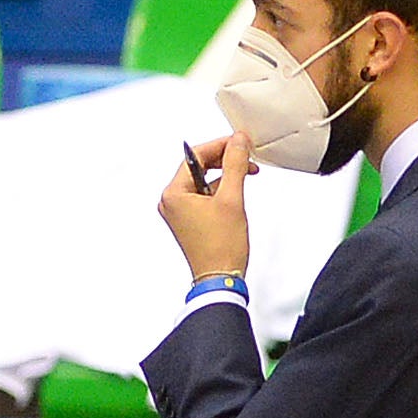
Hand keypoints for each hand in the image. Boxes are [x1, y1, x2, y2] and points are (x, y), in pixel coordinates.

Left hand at [159, 134, 252, 281]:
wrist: (219, 276)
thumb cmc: (220, 246)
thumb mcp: (231, 198)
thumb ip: (235, 164)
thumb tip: (238, 141)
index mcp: (173, 194)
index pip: (195, 156)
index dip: (220, 146)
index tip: (239, 142)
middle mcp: (171, 202)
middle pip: (198, 166)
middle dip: (224, 159)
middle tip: (245, 157)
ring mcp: (179, 211)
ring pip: (203, 180)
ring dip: (225, 174)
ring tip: (246, 174)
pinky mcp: (189, 219)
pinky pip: (204, 194)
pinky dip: (221, 188)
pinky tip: (236, 191)